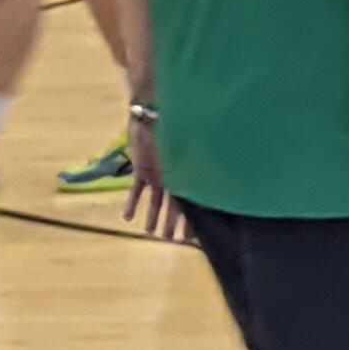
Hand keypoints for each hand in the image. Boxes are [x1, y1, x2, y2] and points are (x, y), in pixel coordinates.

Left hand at [124, 115, 186, 240]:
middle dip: (173, 223)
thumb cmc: (177, 121)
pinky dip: (132, 203)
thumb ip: (197, 158)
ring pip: (155, 201)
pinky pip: (136, 190)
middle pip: (174, 205)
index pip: (192, 201)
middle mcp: (174, 176)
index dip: (192, 219)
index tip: (192, 235)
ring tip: (150, 232)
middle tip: (172, 240)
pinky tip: (127, 218)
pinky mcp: (141, 170)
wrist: (153, 109)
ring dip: (153, 216)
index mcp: (188, 172)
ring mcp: (158, 174)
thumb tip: (221, 173)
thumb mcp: (188, 143)